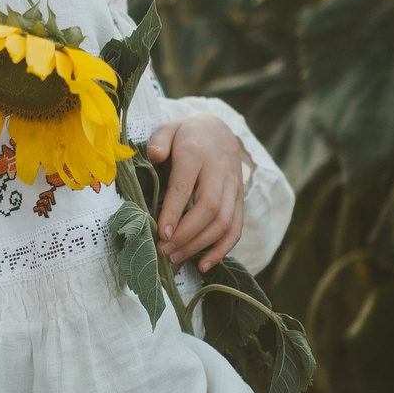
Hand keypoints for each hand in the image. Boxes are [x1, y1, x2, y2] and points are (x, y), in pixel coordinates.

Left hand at [148, 116, 248, 270]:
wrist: (220, 130)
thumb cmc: (187, 134)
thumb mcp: (169, 128)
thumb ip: (159, 140)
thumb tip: (154, 155)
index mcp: (196, 153)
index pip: (185, 186)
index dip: (174, 212)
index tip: (161, 233)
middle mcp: (219, 171)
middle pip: (209, 208)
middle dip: (186, 234)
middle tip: (164, 250)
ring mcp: (233, 187)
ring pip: (224, 221)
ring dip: (200, 245)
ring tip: (176, 258)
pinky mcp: (239, 200)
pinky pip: (236, 228)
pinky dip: (222, 250)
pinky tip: (204, 265)